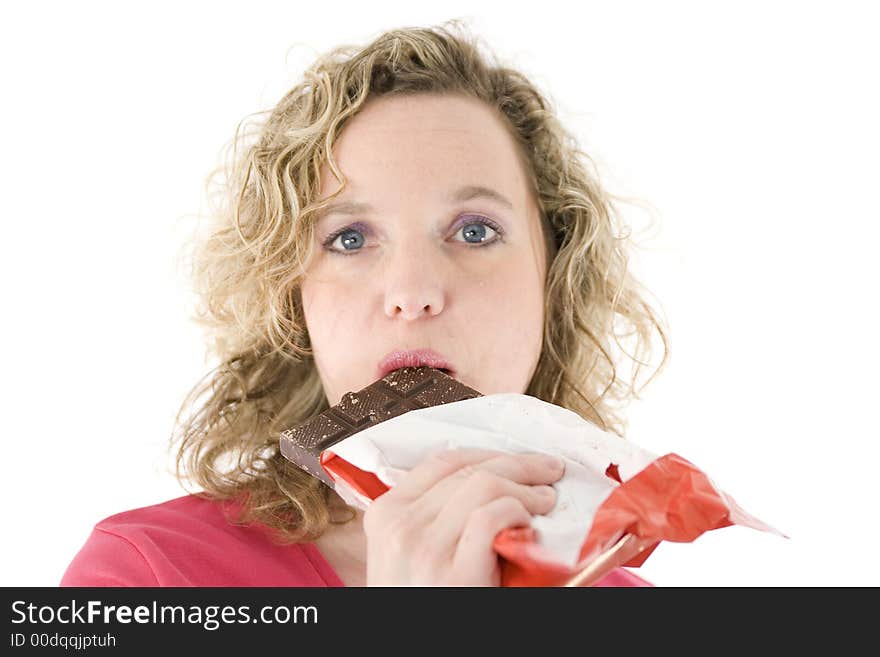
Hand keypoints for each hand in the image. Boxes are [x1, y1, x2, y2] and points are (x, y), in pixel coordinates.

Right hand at [363, 448, 564, 585]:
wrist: (414, 649)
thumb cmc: (422, 599)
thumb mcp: (409, 554)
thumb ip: (431, 518)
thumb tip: (488, 481)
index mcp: (386, 516)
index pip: (441, 461)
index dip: (487, 454)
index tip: (515, 458)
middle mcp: (400, 527)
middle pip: (468, 469)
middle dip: (517, 463)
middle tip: (548, 470)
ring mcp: (424, 548)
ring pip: (483, 485)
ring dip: (526, 486)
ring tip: (547, 499)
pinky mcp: (454, 574)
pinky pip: (491, 516)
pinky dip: (519, 510)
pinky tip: (532, 521)